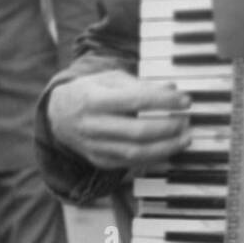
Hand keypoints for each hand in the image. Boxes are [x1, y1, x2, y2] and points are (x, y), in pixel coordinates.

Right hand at [47, 70, 190, 169]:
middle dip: (168, 128)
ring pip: (135, 153)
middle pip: (137, 131)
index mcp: (94, 98)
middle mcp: (92, 125)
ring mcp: (94, 146)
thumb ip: (141, 85)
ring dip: (165, 148)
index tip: (185, 101)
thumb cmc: (91, 91)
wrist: (57, 114)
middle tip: (186, 122)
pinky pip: (130, 164)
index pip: (136, 101)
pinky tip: (168, 149)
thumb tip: (172, 88)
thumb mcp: (111, 79)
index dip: (165, 102)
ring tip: (184, 139)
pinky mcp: (99, 161)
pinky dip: (152, 158)